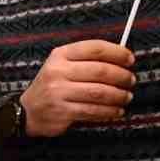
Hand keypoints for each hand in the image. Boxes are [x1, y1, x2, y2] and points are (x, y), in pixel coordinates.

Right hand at [21, 40, 135, 137]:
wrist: (28, 112)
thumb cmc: (52, 86)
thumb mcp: (62, 65)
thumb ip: (86, 59)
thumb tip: (121, 58)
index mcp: (60, 55)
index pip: (95, 49)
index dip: (117, 53)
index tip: (130, 60)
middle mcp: (58, 72)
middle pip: (100, 71)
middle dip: (122, 76)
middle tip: (131, 81)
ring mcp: (58, 93)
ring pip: (99, 92)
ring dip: (118, 95)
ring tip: (126, 97)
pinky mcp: (62, 112)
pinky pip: (92, 111)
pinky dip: (108, 111)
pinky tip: (116, 111)